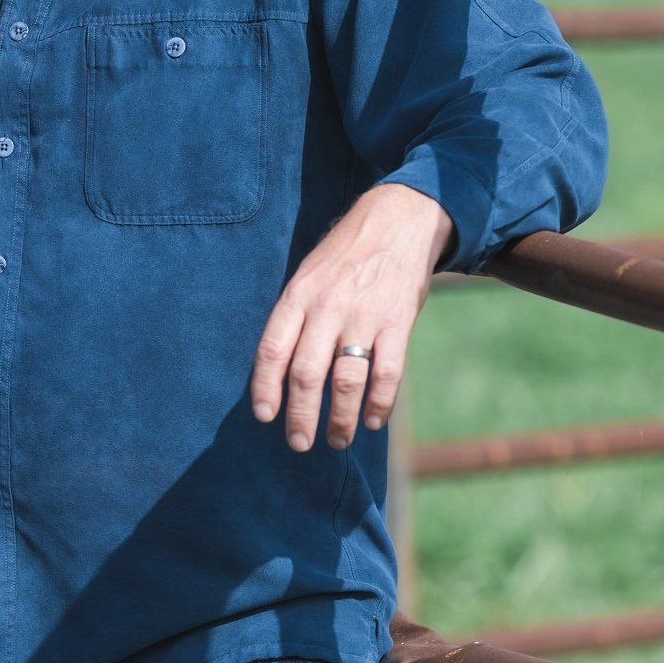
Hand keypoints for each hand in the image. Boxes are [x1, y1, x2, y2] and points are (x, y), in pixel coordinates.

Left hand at [250, 185, 452, 451]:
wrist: (398, 219)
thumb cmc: (345, 255)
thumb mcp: (308, 274)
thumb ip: (295, 318)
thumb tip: (278, 372)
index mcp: (298, 295)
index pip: (272, 348)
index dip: (265, 387)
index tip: (265, 417)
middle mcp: (327, 306)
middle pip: (306, 373)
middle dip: (300, 416)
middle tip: (299, 443)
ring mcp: (364, 315)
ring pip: (346, 380)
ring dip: (340, 418)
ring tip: (337, 440)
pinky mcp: (398, 321)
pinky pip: (387, 373)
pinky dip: (379, 403)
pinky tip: (372, 421)